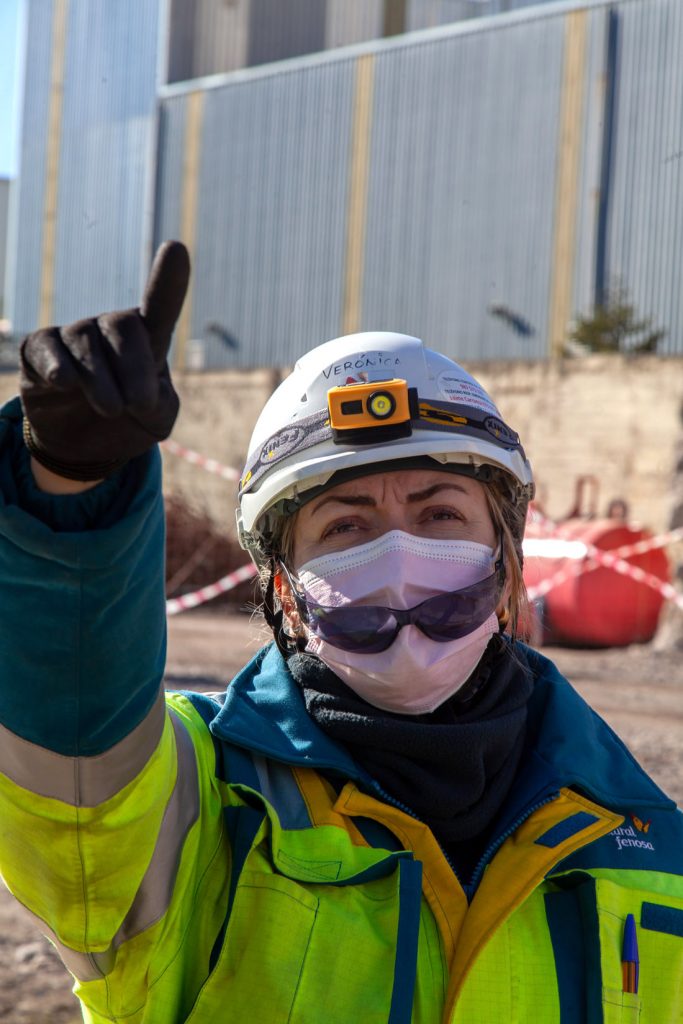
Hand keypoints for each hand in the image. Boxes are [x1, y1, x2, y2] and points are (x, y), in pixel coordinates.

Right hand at [20, 241, 189, 479]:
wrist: (86, 447)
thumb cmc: (129, 421)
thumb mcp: (156, 419)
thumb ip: (160, 403)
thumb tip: (140, 393)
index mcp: (146, 340)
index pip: (159, 305)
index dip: (168, 281)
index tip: (177, 249)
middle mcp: (108, 329)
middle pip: (123, 327)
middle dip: (135, 368)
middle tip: (141, 405)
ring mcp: (72, 338)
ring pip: (86, 343)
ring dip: (101, 381)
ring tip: (112, 410)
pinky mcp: (38, 352)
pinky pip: (46, 349)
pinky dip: (56, 365)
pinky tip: (64, 382)